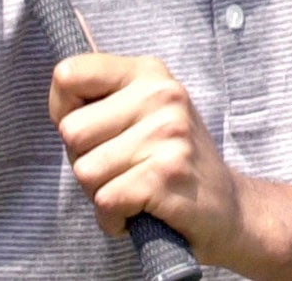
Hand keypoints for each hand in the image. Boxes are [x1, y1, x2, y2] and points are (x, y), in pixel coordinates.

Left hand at [49, 53, 246, 262]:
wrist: (228, 207)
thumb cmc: (167, 160)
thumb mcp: (140, 113)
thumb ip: (99, 98)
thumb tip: (65, 87)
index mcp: (149, 73)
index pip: (68, 74)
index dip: (64, 112)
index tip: (93, 131)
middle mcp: (162, 94)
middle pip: (71, 131)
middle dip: (84, 160)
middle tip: (123, 168)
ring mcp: (169, 133)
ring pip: (85, 171)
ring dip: (101, 192)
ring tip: (135, 187)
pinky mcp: (168, 174)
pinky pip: (105, 201)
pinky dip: (114, 218)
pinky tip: (140, 211)